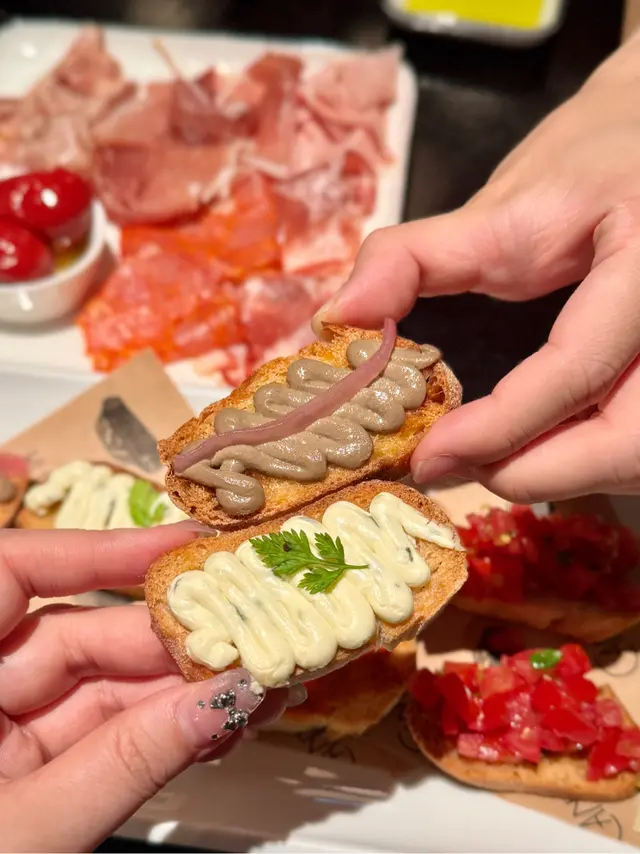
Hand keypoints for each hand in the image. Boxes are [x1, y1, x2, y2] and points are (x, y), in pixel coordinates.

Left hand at [0, 526, 289, 851]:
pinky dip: (156, 729)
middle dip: (171, 641)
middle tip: (251, 638)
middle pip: (78, 634)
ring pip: (100, 686)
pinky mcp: (23, 768)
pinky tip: (214, 722)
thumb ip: (124, 766)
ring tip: (254, 686)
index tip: (182, 550)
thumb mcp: (24, 836)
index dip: (103, 550)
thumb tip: (221, 700)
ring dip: (180, 689)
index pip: (15, 573)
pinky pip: (98, 732)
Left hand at [314, 32, 639, 502]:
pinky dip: (581, 461)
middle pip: (628, 443)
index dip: (500, 426)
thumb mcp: (504, 203)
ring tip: (487, 455)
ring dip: (557, 474)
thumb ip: (416, 258)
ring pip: (637, 460)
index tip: (429, 454)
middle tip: (455, 464)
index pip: (577, 366)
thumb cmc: (591, 165)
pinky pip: (636, 447)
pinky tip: (533, 443)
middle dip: (534, 471)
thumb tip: (338, 318)